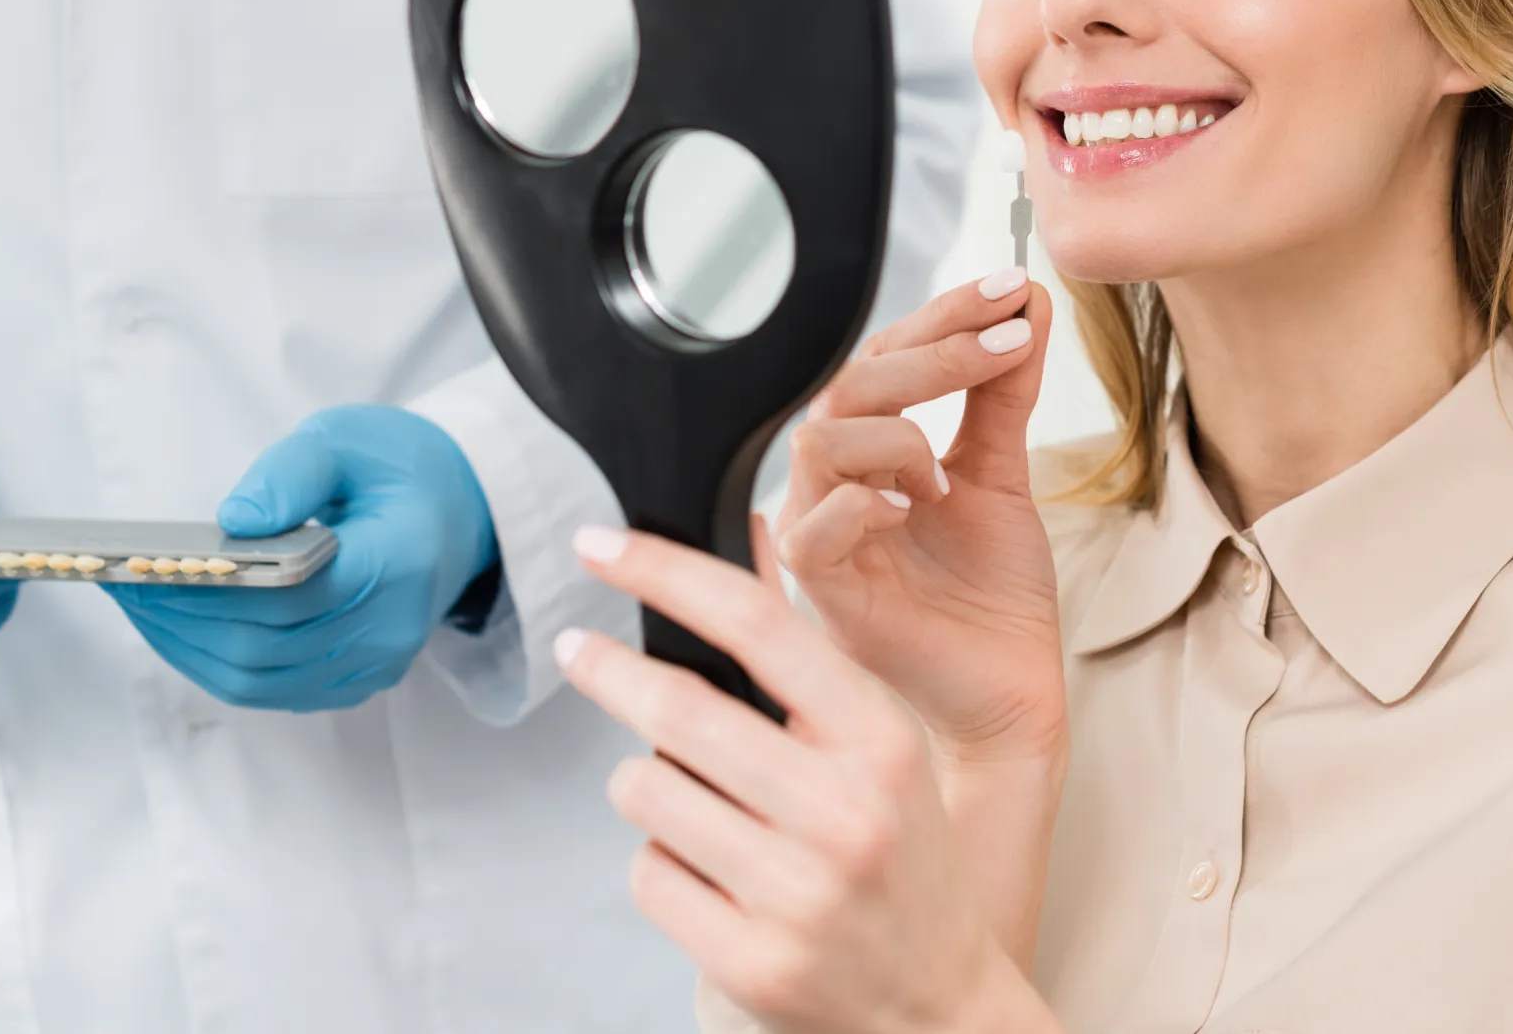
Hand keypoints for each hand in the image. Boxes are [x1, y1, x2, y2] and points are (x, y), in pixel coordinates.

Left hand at [106, 406, 496, 711]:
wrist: (460, 509)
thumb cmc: (398, 466)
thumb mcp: (348, 438)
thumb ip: (293, 472)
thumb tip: (233, 518)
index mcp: (399, 561)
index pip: (289, 596)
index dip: (210, 588)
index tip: (148, 563)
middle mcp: (392, 629)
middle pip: (265, 647)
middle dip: (181, 619)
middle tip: (124, 581)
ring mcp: (376, 664)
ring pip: (259, 679)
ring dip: (187, 647)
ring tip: (139, 602)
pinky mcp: (355, 680)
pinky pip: (270, 688)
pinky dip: (214, 661)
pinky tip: (180, 624)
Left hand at [557, 521, 1062, 1033]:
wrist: (937, 1011)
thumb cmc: (902, 858)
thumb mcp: (876, 740)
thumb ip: (801, 645)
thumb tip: (749, 528)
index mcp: (879, 738)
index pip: (754, 624)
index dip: (663, 572)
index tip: (601, 546)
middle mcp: (844, 812)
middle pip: (678, 708)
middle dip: (607, 670)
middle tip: (576, 651)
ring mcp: (797, 895)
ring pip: (647, 790)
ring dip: (645, 782)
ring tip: (691, 802)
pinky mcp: (750, 964)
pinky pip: (647, 874)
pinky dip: (658, 862)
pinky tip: (707, 873)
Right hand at [775, 271, 1064, 764]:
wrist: (1010, 690)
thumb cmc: (993, 592)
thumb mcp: (1004, 472)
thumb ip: (1004, 391)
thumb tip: (1029, 301)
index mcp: (870, 448)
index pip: (883, 356)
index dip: (943, 315)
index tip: (1012, 288)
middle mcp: (835, 482)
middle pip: (849, 384)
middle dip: (934, 352)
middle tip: (1010, 338)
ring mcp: (820, 533)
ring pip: (821, 440)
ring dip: (898, 436)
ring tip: (948, 475)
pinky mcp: (821, 591)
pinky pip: (810, 529)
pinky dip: (865, 505)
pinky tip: (917, 505)